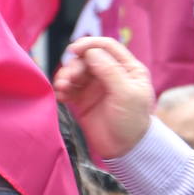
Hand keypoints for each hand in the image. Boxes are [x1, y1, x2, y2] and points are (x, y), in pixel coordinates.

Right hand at [52, 37, 155, 158]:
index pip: (107, 46)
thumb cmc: (132, 122)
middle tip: (68, 79)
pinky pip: (69, 87)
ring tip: (62, 87)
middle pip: (87, 58)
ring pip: (76, 71)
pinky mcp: (82, 99)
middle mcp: (110, 73)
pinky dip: (62, 88)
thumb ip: (110, 71)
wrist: (124, 150)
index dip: (90, 44)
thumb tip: (91, 52)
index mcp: (127, 68)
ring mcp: (95, 86)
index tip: (74, 50)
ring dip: (66, 76)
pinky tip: (60, 95)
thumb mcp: (127, 94)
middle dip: (75, 65)